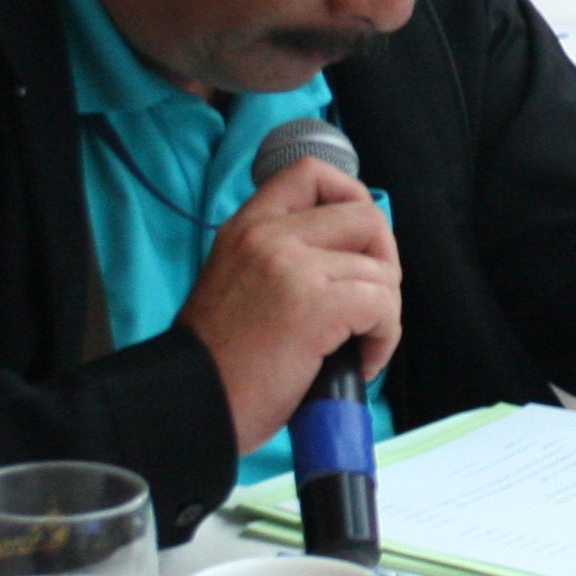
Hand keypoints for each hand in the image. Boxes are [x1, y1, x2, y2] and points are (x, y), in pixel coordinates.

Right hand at [175, 157, 403, 451]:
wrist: (190, 403)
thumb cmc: (217, 360)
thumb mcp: (236, 281)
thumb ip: (280, 257)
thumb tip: (348, 260)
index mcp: (247, 225)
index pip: (311, 172)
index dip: (350, 197)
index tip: (356, 241)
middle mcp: (270, 236)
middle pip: (366, 215)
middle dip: (383, 261)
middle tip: (369, 304)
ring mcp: (293, 268)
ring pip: (380, 269)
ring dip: (385, 312)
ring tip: (360, 345)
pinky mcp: (316, 307)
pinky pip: (382, 305)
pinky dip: (385, 337)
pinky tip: (362, 362)